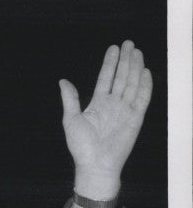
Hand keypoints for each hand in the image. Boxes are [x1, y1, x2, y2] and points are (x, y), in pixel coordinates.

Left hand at [59, 40, 151, 198]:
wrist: (95, 164)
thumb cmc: (81, 146)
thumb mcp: (71, 119)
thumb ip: (70, 99)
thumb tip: (63, 81)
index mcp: (98, 104)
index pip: (105, 78)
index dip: (110, 63)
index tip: (114, 48)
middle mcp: (113, 104)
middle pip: (121, 77)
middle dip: (125, 60)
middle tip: (128, 43)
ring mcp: (125, 110)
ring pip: (132, 84)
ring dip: (135, 68)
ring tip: (136, 52)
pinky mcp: (136, 118)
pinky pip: (142, 99)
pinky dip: (145, 85)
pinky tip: (145, 72)